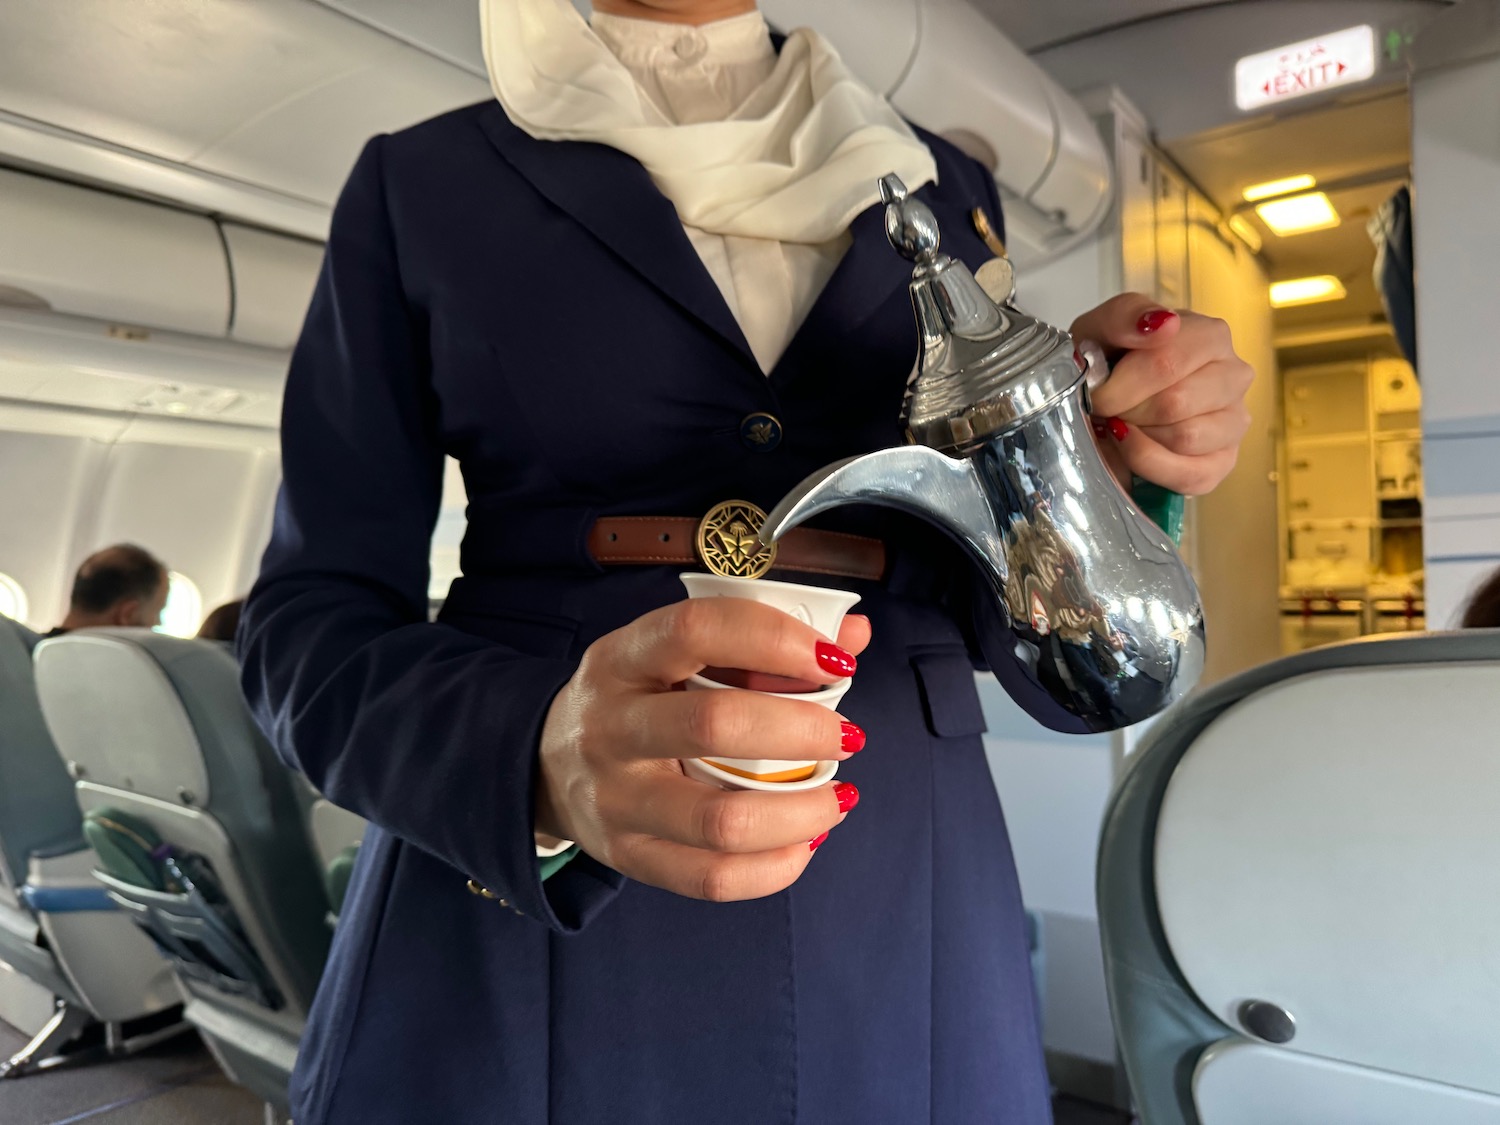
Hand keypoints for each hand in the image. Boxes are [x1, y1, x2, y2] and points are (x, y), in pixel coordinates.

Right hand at [535, 598, 870, 901]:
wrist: (541, 764)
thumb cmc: (635, 697)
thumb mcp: (671, 654)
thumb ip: (759, 638)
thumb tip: (852, 633)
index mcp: (622, 658)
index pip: (696, 630)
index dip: (773, 639)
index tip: (833, 660)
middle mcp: (610, 727)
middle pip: (713, 726)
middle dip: (801, 731)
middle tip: (846, 735)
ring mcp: (614, 799)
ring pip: (718, 820)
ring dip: (800, 812)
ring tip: (840, 796)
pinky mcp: (627, 855)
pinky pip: (710, 879)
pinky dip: (774, 868)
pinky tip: (805, 842)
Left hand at [1071, 294, 1253, 495]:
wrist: (1101, 401)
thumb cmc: (1106, 362)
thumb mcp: (1099, 330)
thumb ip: (1125, 316)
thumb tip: (1162, 324)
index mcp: (1209, 335)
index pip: (1166, 363)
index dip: (1120, 386)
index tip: (1096, 394)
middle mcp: (1233, 375)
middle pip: (1175, 404)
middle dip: (1127, 412)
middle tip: (1108, 409)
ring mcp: (1234, 421)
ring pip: (1185, 438)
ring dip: (1139, 439)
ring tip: (1124, 425)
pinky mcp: (1223, 463)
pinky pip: (1190, 475)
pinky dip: (1150, 467)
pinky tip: (1132, 451)